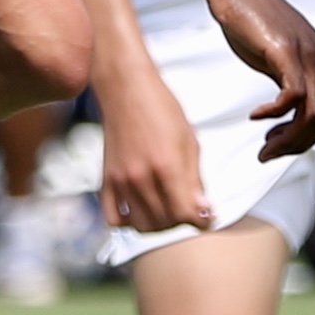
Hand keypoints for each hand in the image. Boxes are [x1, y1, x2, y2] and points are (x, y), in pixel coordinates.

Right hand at [89, 57, 213, 236]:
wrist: (127, 89)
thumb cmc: (162, 109)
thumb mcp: (190, 141)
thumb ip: (195, 180)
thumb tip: (204, 210)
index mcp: (167, 166)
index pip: (185, 214)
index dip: (202, 220)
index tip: (208, 217)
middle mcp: (141, 178)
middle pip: (165, 223)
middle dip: (182, 221)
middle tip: (189, 209)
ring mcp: (121, 181)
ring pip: (142, 225)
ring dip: (160, 225)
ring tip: (169, 210)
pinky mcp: (106, 180)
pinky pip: (114, 219)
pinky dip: (129, 223)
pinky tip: (142, 210)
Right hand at [204, 0, 314, 162]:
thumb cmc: (247, 19)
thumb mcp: (274, 55)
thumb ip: (286, 78)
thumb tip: (286, 107)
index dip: (305, 138)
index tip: (276, 144)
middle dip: (299, 145)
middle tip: (269, 154)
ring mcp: (306, 54)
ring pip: (313, 113)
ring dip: (288, 138)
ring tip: (264, 147)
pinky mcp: (285, 51)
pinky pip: (293, 96)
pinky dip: (275, 114)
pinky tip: (254, 116)